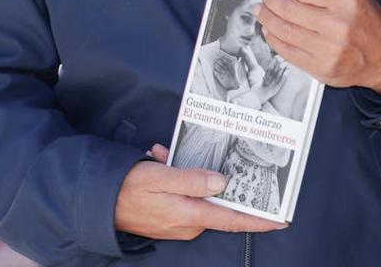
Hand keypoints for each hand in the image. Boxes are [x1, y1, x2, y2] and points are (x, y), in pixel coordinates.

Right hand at [115, 144, 286, 238]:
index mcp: (191, 215)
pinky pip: (185, 194)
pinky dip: (179, 177)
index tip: (282, 219)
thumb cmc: (127, 189)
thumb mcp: (161, 177)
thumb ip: (193, 179)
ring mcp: (180, 222)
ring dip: (190, 173)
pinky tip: (163, 160)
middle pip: (219, 202)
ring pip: (200, 193)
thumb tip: (222, 183)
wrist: (97, 203)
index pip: (233, 220)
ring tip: (167, 156)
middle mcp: (189, 223)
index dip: (259, 220)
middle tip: (208, 157)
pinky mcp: (171, 216)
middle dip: (218, 178)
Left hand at [255, 0, 380, 95]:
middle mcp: (338, 26)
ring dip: (267, 19)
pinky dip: (274, 40)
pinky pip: (288, 53)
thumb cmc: (368, 19)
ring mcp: (329, 50)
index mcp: (348, 1)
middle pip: (289, 10)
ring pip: (285, 32)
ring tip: (262, 11)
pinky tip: (270, 31)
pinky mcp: (321, 69)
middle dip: (271, 0)